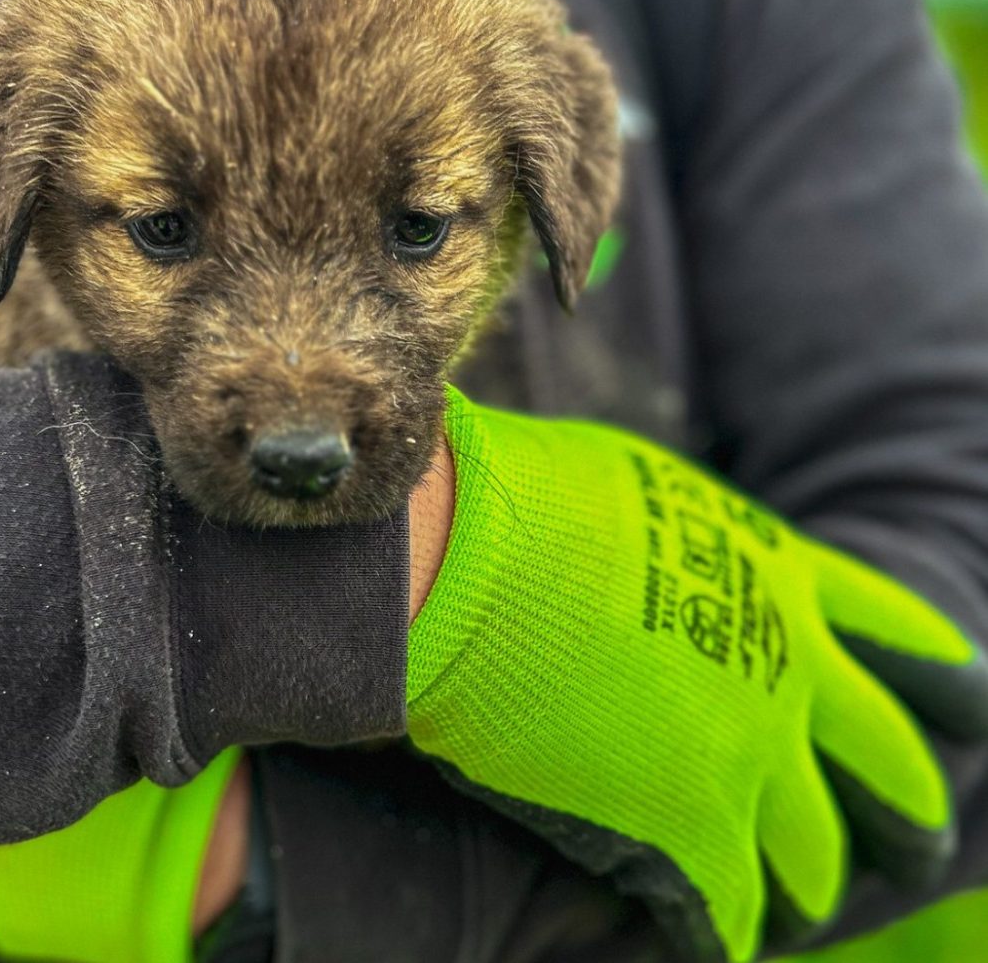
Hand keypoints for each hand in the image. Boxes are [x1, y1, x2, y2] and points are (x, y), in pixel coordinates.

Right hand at [406, 387, 987, 962]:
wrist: (471, 553)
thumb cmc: (525, 500)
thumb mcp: (639, 490)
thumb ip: (688, 541)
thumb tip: (669, 564)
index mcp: (780, 575)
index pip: (900, 635)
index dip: (938, 677)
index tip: (970, 707)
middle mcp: (789, 672)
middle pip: (888, 765)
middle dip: (905, 814)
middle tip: (912, 847)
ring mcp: (745, 757)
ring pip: (813, 857)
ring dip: (800, 885)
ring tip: (784, 906)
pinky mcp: (682, 829)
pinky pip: (725, 915)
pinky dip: (713, 931)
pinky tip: (697, 938)